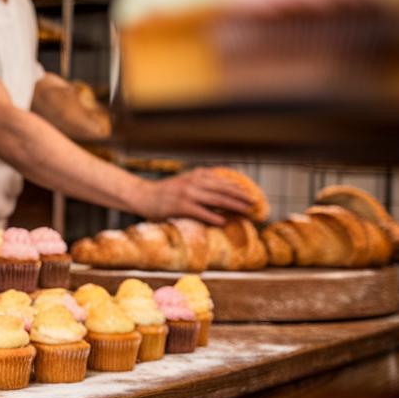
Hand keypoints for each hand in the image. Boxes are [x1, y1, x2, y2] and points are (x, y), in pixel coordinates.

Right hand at [140, 168, 256, 224]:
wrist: (142, 195)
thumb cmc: (165, 193)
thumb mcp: (186, 183)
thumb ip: (202, 185)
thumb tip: (223, 194)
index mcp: (197, 175)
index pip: (224, 181)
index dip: (239, 189)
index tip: (252, 195)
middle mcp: (194, 182)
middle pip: (224, 189)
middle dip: (242, 196)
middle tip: (256, 203)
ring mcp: (187, 193)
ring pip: (217, 199)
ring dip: (234, 205)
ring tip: (247, 211)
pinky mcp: (180, 205)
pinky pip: (201, 212)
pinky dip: (213, 216)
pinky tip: (223, 222)